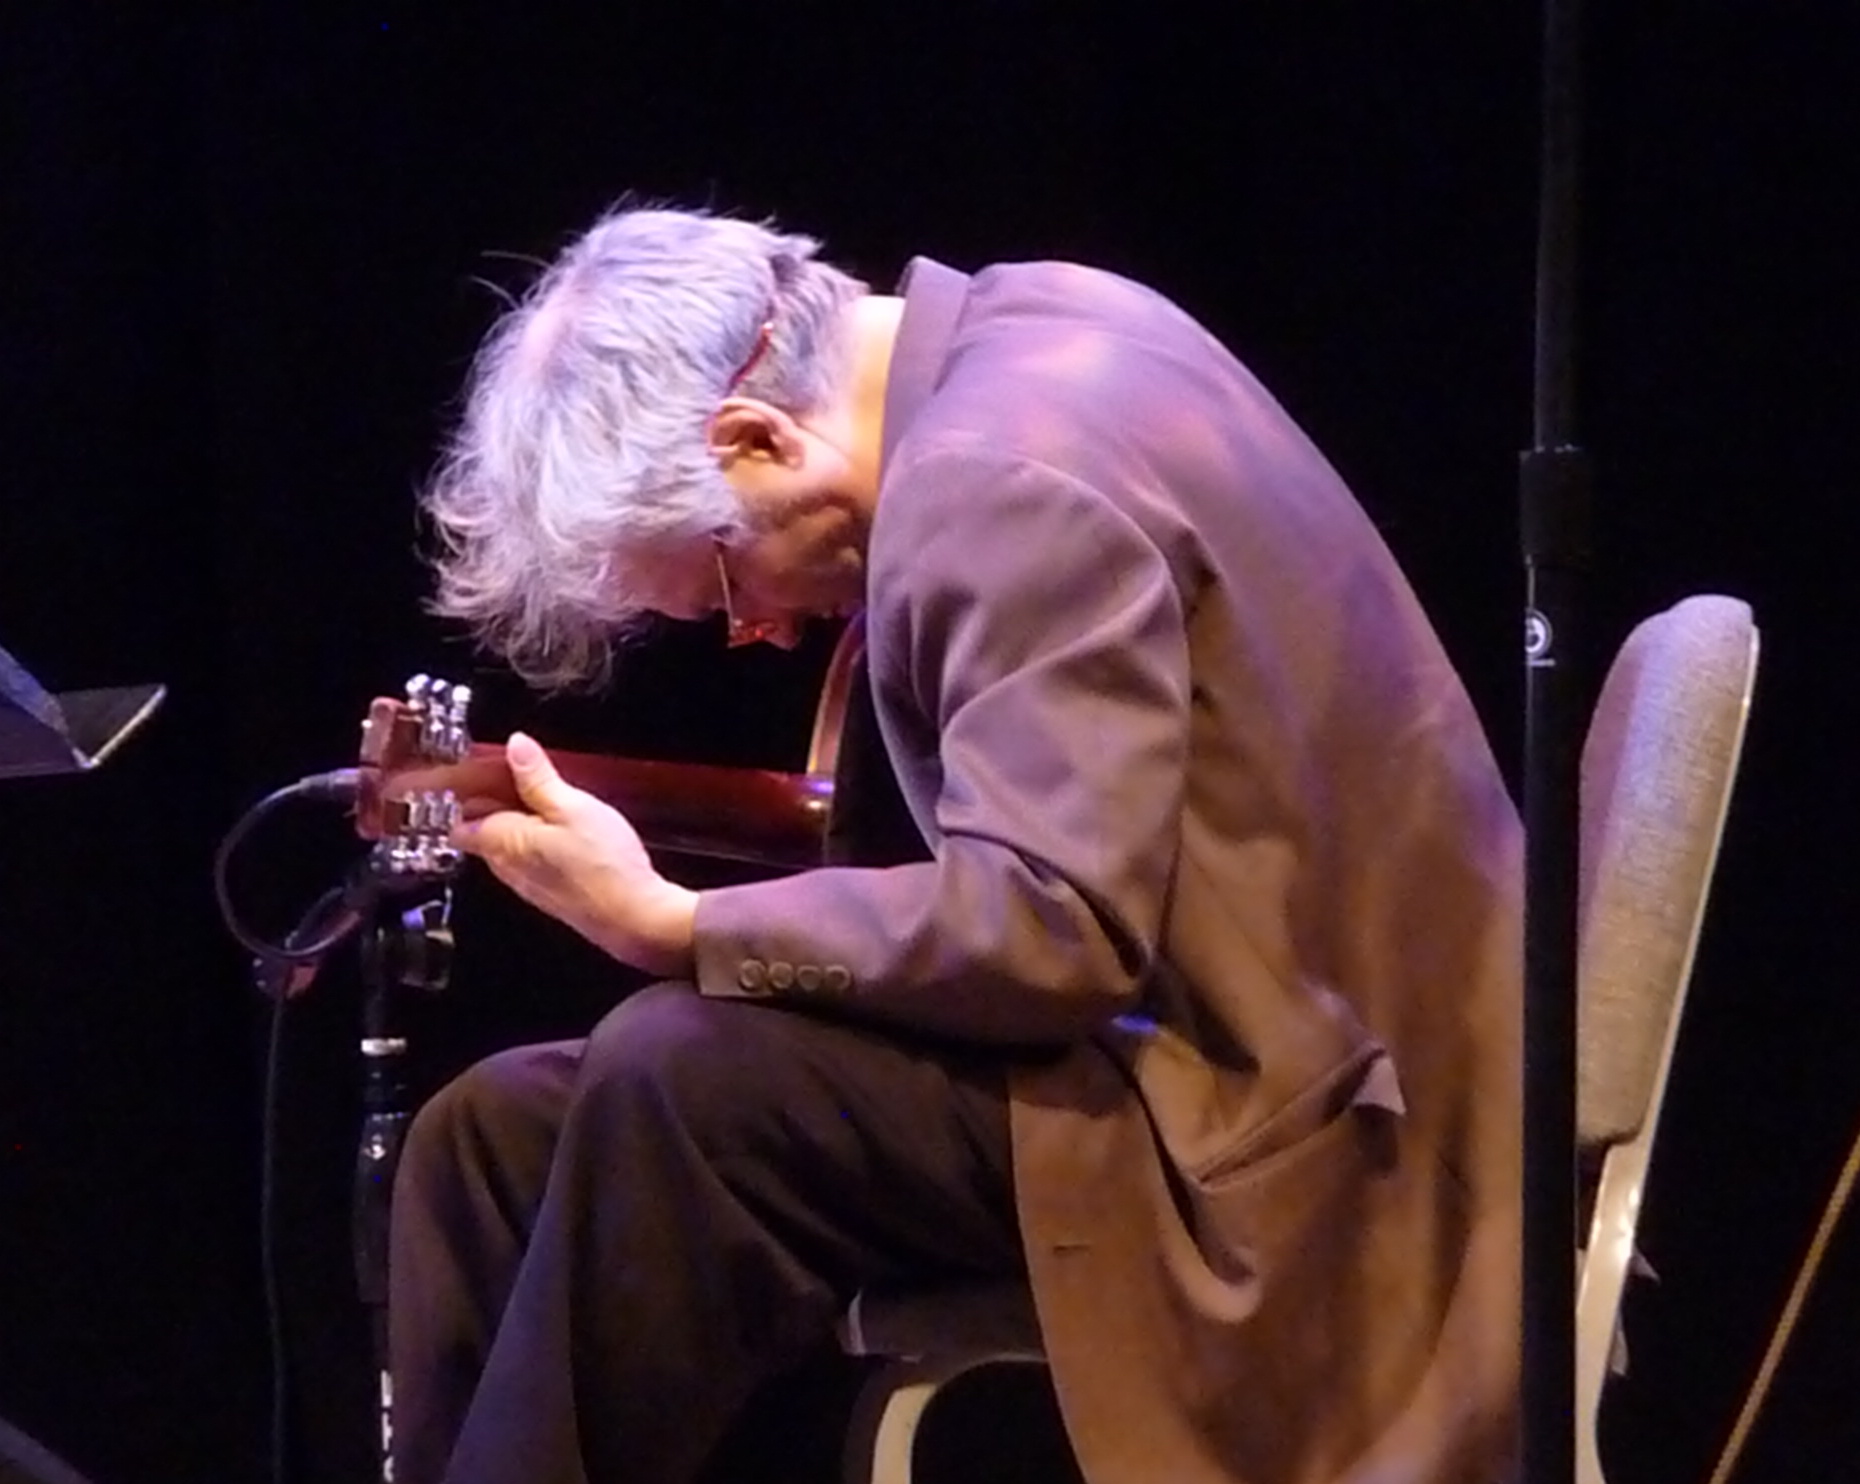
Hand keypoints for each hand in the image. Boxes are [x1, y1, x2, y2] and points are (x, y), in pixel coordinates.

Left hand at [453, 732, 696, 978]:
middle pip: (482, 832)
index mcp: (501, 841)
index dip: (463, 795)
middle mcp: (506, 868)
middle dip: (494, 804)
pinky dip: (539, 842)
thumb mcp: (573, 807)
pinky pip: (531, 862)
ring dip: (520, 822)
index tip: (482, 772)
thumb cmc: (603, 864)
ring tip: (550, 799)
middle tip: (521, 776)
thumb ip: (538, 778)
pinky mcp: (551, 895)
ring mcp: (528, 885)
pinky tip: (567, 831)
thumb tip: (515, 746)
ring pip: (509, 847)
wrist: (634, 918)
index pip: (457, 820)